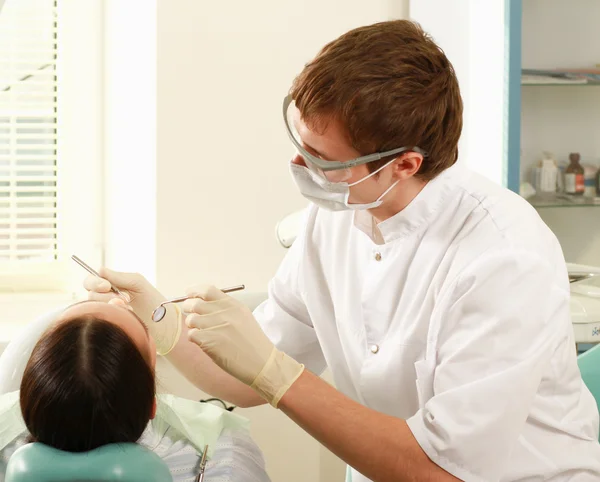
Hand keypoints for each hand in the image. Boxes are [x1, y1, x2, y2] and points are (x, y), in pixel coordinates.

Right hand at [83, 269, 180, 354]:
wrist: (162, 322)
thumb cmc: (151, 300)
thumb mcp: (137, 283)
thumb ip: (119, 276)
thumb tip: (100, 270)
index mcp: (110, 284)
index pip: (91, 280)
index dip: (95, 282)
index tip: (107, 286)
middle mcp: (105, 297)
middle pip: (90, 293)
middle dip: (106, 296)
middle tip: (124, 299)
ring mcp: (106, 311)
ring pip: (95, 306)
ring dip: (112, 305)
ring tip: (129, 307)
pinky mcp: (109, 323)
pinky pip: (101, 318)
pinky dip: (114, 313)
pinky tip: (127, 313)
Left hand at [183, 285, 303, 406]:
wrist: (262, 363)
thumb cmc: (251, 342)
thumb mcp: (243, 317)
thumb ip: (224, 308)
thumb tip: (199, 302)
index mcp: (233, 305)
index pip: (207, 290)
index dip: (194, 291)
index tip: (189, 294)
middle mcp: (225, 312)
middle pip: (195, 303)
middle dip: (188, 308)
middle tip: (191, 316)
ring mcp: (218, 326)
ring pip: (191, 320)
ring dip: (192, 326)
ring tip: (201, 332)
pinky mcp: (211, 341)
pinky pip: (192, 335)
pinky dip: (195, 339)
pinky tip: (205, 343)